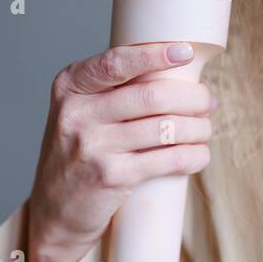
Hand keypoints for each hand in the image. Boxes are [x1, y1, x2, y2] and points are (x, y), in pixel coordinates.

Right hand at [24, 42, 213, 261]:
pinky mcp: (111, 177)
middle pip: (152, 96)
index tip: (185, 51)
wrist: (54, 210)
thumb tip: (180, 73)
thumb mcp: (82, 111)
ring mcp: (93, 147)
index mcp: (70, 87)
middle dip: (192, 97)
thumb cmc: (80, 151)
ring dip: (198, 128)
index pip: (116, 63)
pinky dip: (193, 155)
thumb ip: (116, 88)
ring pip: (166, 127)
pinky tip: (200, 154)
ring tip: (204, 129)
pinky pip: (168, 160)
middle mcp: (77, 114)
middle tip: (208, 102)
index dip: (154, 55)